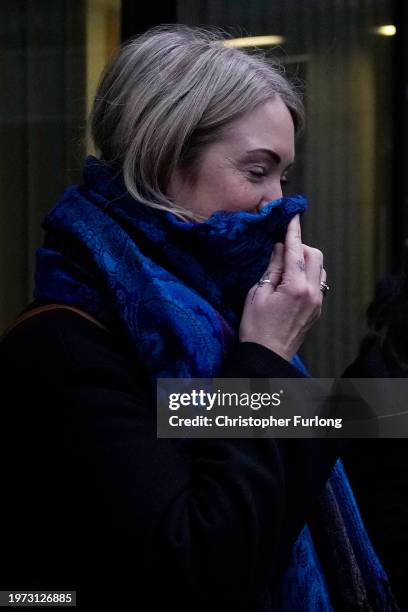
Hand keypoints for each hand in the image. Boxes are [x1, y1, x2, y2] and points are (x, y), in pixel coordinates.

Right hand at [239, 215, 325, 360]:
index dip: (293, 232)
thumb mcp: (257, 294)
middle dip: (301, 246)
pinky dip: (308, 274)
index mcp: (295, 288)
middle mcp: (312, 293)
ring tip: (286, 266)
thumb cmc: (256, 327)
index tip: (292, 217)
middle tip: (283, 249)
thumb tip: (280, 248)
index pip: (297, 251)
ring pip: (319, 268)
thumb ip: (272, 268)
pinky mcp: (317, 310)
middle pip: (315, 256)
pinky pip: (318, 283)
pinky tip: (292, 281)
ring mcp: (317, 302)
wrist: (267, 355)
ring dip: (306, 260)